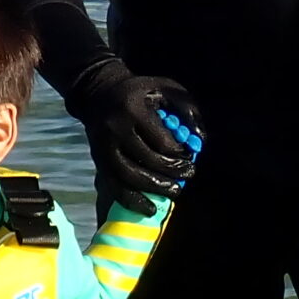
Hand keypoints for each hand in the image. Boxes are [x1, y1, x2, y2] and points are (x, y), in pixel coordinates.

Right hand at [69, 64, 201, 201]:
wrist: (99, 93)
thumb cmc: (141, 92)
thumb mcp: (167, 89)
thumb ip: (188, 110)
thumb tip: (200, 142)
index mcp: (132, 109)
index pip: (160, 140)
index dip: (179, 154)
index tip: (189, 157)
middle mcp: (115, 129)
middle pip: (146, 160)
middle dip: (171, 173)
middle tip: (187, 175)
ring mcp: (103, 146)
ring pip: (129, 176)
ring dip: (155, 189)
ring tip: (174, 191)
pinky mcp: (98, 160)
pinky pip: (114, 186)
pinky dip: (133, 201)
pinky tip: (150, 208)